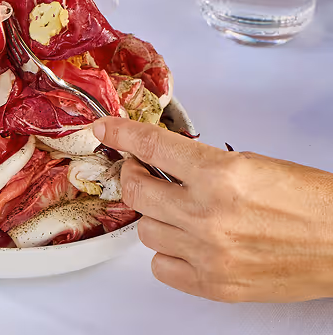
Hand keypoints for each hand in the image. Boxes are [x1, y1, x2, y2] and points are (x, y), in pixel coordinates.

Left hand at [92, 117, 332, 301]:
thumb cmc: (309, 202)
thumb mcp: (251, 164)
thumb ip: (199, 164)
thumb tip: (160, 160)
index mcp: (220, 175)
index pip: (152, 146)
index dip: (122, 134)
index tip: (106, 130)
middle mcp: (207, 214)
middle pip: (136, 191)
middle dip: (133, 175)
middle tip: (142, 171)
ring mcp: (208, 253)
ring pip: (144, 229)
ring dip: (154, 215)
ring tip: (176, 209)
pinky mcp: (213, 284)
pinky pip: (160, 267)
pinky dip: (166, 252)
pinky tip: (184, 242)